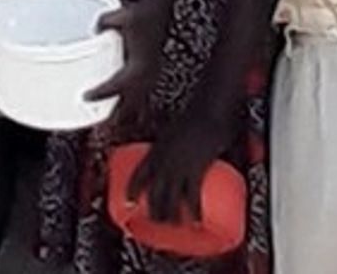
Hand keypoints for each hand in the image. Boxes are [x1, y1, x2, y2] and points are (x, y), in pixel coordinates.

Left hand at [86, 0, 163, 128]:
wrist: (158, 12)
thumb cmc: (140, 14)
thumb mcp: (119, 16)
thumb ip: (104, 22)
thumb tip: (92, 29)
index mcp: (139, 65)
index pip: (119, 84)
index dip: (102, 92)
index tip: (86, 97)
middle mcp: (147, 74)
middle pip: (130, 104)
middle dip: (116, 117)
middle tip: (100, 127)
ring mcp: (150, 76)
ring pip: (139, 104)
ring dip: (126, 116)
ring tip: (112, 128)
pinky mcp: (150, 73)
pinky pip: (143, 97)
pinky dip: (134, 108)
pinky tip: (128, 116)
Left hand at [135, 109, 232, 224]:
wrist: (207, 112)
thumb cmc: (193, 118)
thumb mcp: (173, 131)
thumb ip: (171, 143)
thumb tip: (176, 151)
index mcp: (155, 151)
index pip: (138, 175)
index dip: (132, 191)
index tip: (129, 202)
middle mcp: (163, 161)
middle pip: (154, 192)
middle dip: (153, 210)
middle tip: (156, 221)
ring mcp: (178, 167)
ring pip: (171, 198)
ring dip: (171, 215)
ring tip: (174, 225)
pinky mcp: (195, 170)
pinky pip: (192, 196)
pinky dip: (193, 211)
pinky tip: (195, 221)